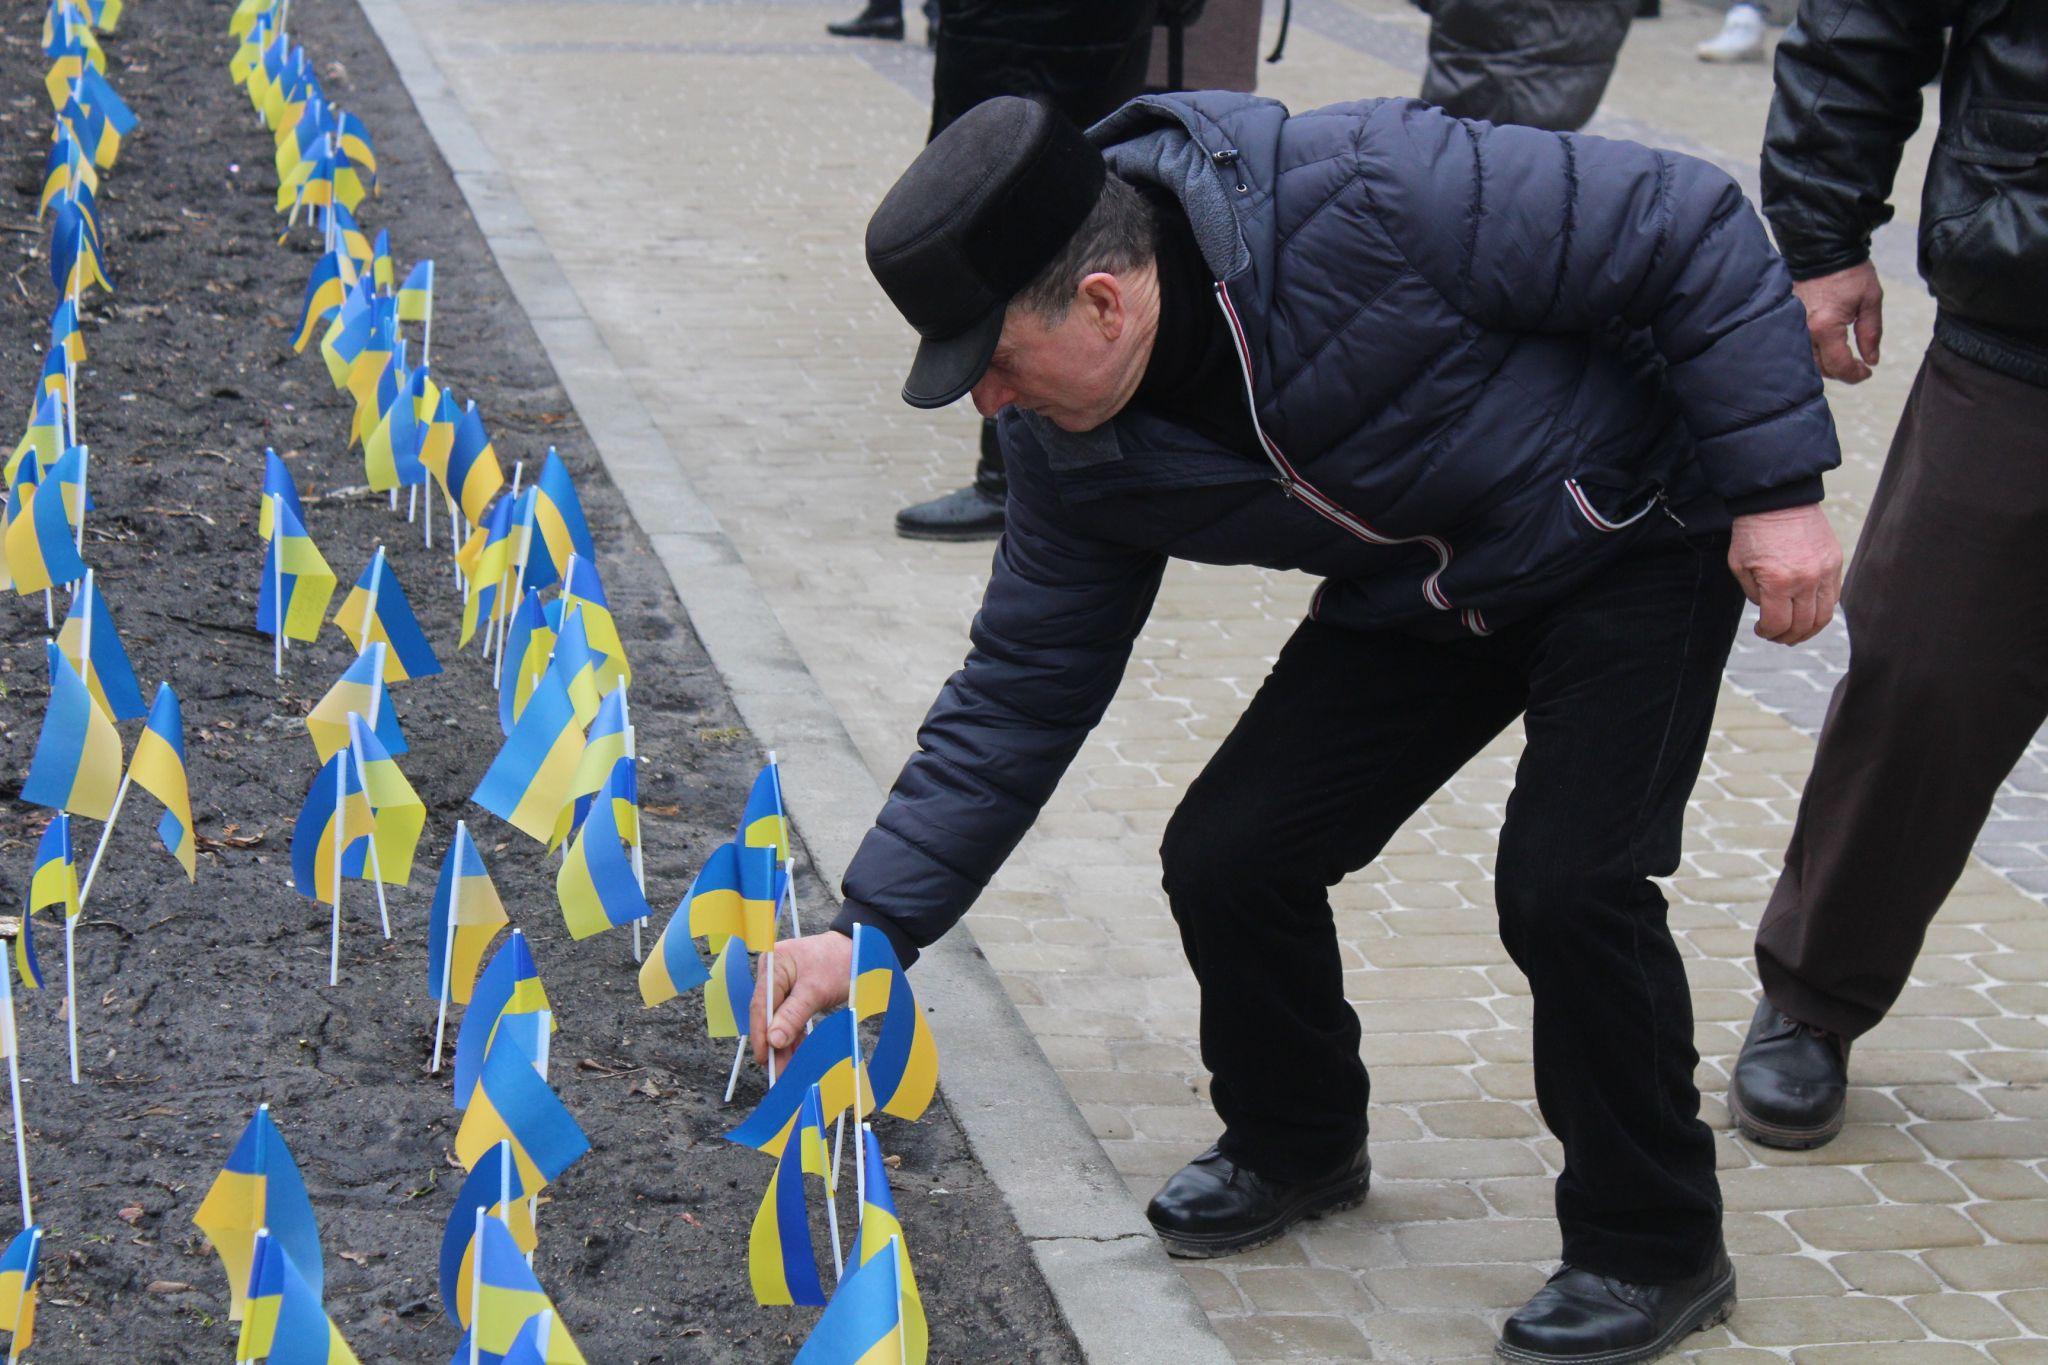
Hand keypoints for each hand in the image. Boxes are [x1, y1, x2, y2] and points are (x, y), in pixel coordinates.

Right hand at [749, 929, 852, 1070]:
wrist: (861, 950)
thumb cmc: (840, 963)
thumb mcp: (816, 990)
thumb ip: (792, 1015)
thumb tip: (772, 1040)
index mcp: (773, 965)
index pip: (760, 1005)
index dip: (760, 1034)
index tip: (764, 1059)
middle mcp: (772, 973)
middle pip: (767, 1014)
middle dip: (773, 1042)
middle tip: (777, 1070)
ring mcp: (782, 982)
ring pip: (778, 1018)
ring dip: (783, 1042)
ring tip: (786, 1068)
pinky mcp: (793, 992)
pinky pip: (788, 1016)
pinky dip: (793, 1034)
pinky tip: (796, 1052)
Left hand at [1728, 504, 1842, 645]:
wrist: (1779, 500)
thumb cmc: (1753, 531)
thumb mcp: (1739, 565)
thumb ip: (1754, 593)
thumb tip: (1768, 610)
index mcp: (1778, 582)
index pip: (1778, 623)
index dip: (1768, 632)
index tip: (1761, 630)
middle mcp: (1806, 580)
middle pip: (1802, 625)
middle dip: (1786, 636)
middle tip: (1777, 636)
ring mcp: (1825, 572)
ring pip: (1824, 616)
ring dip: (1809, 630)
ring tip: (1795, 632)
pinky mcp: (1836, 562)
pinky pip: (1834, 597)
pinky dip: (1822, 610)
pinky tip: (1809, 612)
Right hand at [1793, 261, 1882, 383]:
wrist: (1821, 250)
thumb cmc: (1849, 272)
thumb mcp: (1870, 300)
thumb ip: (1871, 333)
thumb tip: (1871, 360)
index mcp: (1826, 327)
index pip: (1839, 365)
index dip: (1855, 375)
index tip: (1868, 372)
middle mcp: (1805, 331)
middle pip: (1820, 369)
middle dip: (1841, 372)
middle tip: (1858, 366)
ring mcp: (1793, 327)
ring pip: (1807, 362)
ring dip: (1826, 365)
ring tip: (1843, 357)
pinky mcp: (1787, 322)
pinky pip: (1799, 347)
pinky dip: (1813, 354)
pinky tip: (1826, 348)